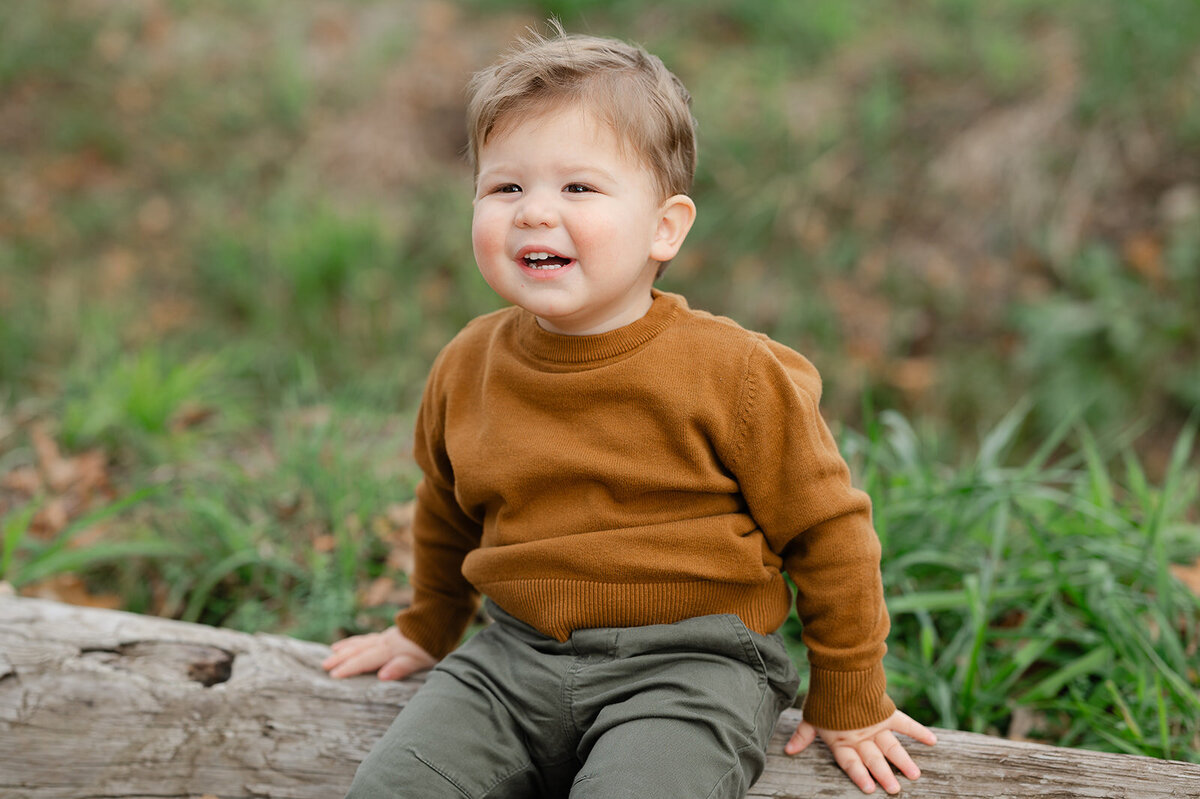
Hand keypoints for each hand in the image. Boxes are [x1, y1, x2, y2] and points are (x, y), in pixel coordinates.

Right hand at [322, 626, 437, 680]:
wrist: (441, 620)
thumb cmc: (433, 644)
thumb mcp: (421, 659)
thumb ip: (402, 667)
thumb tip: (381, 677)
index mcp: (390, 649)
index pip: (365, 660)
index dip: (349, 668)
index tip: (333, 676)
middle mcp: (385, 641)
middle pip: (359, 650)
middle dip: (341, 658)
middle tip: (324, 666)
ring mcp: (387, 637)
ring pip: (361, 642)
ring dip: (346, 648)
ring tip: (331, 653)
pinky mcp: (391, 635)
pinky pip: (368, 638)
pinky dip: (356, 642)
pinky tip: (351, 644)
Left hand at [785, 710, 936, 794]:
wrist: (837, 670)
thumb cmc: (823, 697)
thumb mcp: (811, 717)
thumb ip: (803, 736)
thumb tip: (788, 751)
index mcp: (842, 739)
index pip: (851, 762)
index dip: (859, 775)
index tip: (870, 789)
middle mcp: (860, 735)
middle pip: (874, 758)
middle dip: (884, 775)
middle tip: (896, 790)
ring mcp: (874, 725)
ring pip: (891, 747)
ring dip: (903, 761)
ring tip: (915, 775)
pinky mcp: (885, 712)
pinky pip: (904, 724)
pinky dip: (918, 731)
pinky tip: (932, 741)